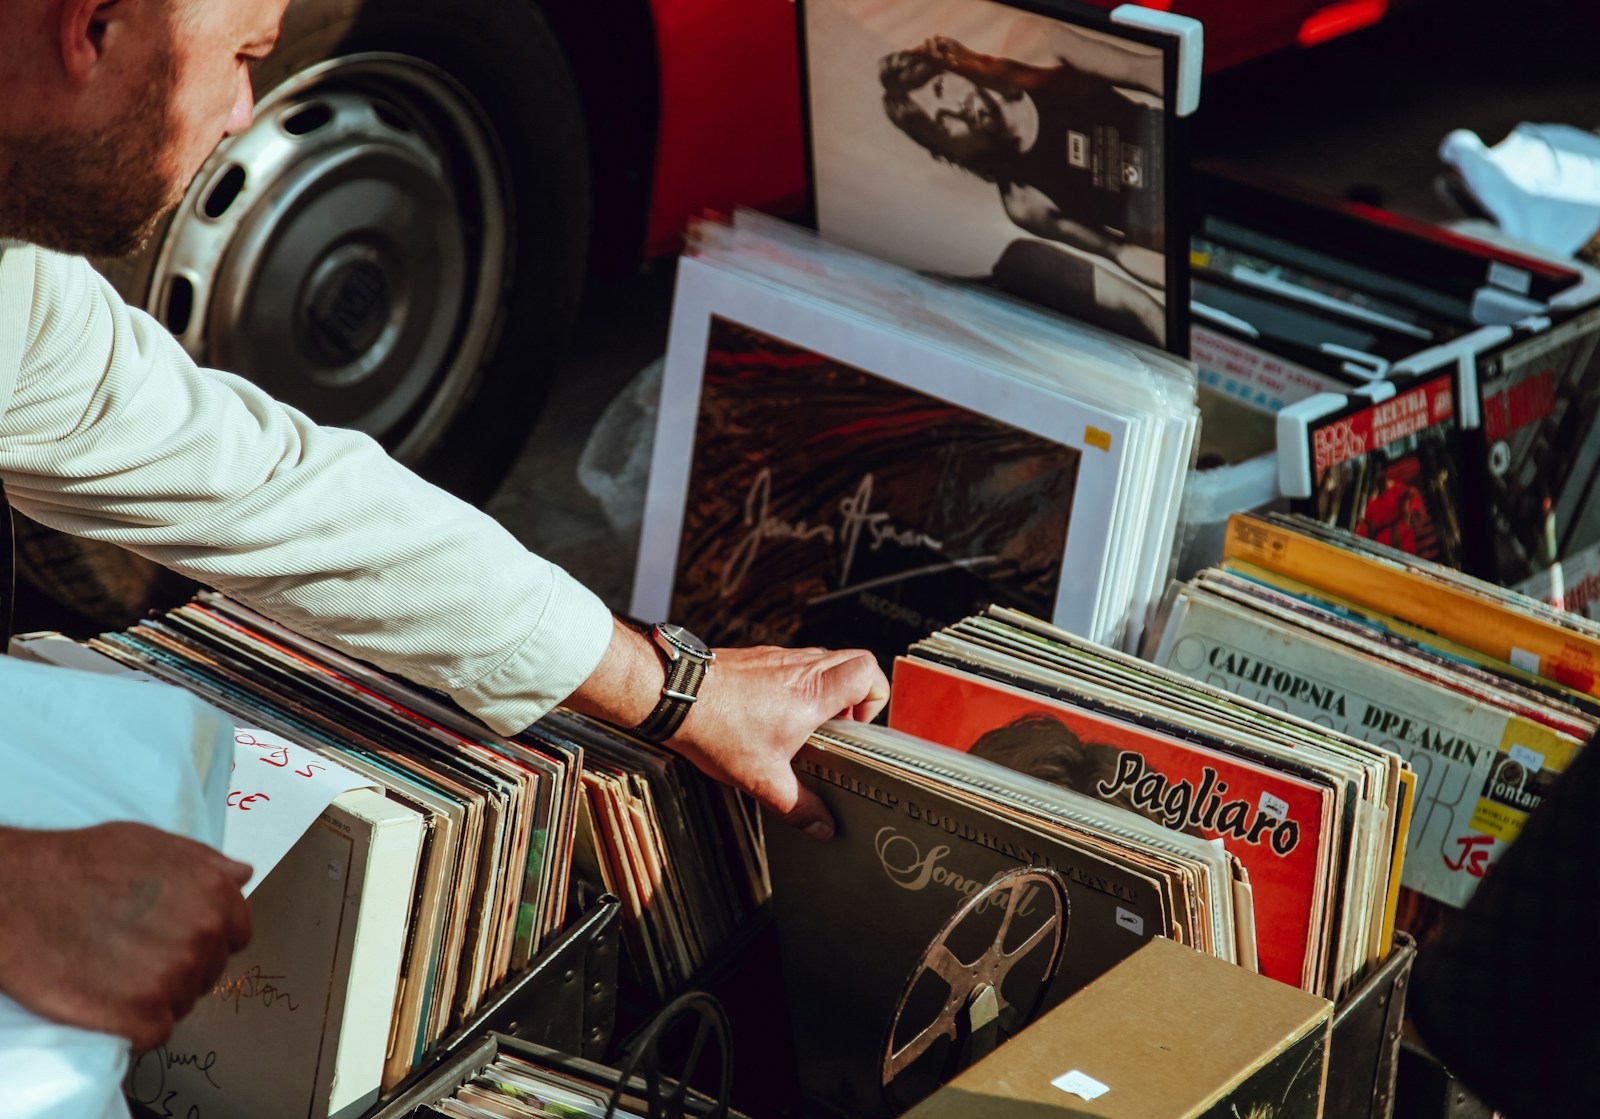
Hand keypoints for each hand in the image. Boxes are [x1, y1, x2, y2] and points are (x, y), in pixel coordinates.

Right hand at [0, 822, 252, 1050]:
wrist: (18, 895)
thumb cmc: (80, 864)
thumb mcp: (153, 843)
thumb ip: (205, 864)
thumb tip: (242, 876)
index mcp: (215, 894)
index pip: (236, 936)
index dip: (205, 941)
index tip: (174, 941)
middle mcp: (203, 935)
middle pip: (208, 972)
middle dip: (178, 968)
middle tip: (132, 957)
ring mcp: (173, 977)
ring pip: (181, 1003)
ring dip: (154, 997)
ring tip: (113, 975)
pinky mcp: (139, 1015)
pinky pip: (153, 1033)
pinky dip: (132, 1026)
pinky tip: (106, 1002)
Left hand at [668, 645, 888, 839]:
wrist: (674, 696)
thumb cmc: (716, 729)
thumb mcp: (763, 779)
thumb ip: (799, 806)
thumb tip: (822, 826)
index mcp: (812, 693)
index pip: (868, 671)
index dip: (875, 698)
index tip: (856, 727)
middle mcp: (801, 667)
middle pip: (853, 660)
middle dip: (857, 694)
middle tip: (839, 725)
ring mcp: (779, 657)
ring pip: (823, 659)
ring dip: (826, 688)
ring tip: (806, 724)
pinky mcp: (758, 657)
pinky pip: (793, 663)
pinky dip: (797, 684)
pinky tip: (774, 714)